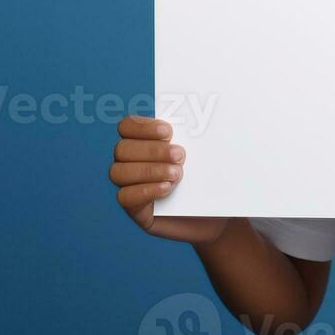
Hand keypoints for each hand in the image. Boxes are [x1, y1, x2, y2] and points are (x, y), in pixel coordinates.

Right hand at [110, 116, 227, 245]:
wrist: (216, 214)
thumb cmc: (211, 179)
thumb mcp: (208, 154)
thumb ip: (197, 137)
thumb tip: (203, 120)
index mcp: (145, 141)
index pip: (127, 126)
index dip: (143, 127)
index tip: (168, 132)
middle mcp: (132, 163)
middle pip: (122, 149)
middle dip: (152, 150)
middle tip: (179, 155)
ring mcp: (131, 187)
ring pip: (118, 172)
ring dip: (149, 170)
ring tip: (177, 174)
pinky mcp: (135, 210)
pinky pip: (125, 197)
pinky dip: (146, 190)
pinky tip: (167, 188)